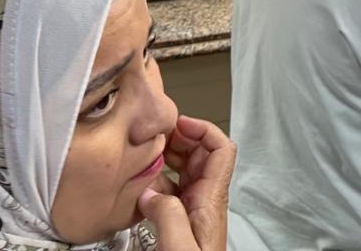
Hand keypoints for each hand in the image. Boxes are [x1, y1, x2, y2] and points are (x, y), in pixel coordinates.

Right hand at [138, 115, 236, 250]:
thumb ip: (167, 214)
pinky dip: (155, 184)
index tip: (178, 123)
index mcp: (212, 201)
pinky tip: (138, 188)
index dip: (203, 129)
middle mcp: (205, 203)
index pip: (222, 149)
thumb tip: (151, 190)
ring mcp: (192, 214)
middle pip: (200, 156)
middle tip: (153, 135)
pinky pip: (169, 195)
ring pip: (183, 173)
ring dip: (165, 160)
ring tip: (144, 154)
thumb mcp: (178, 246)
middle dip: (178, 140)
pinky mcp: (179, 227)